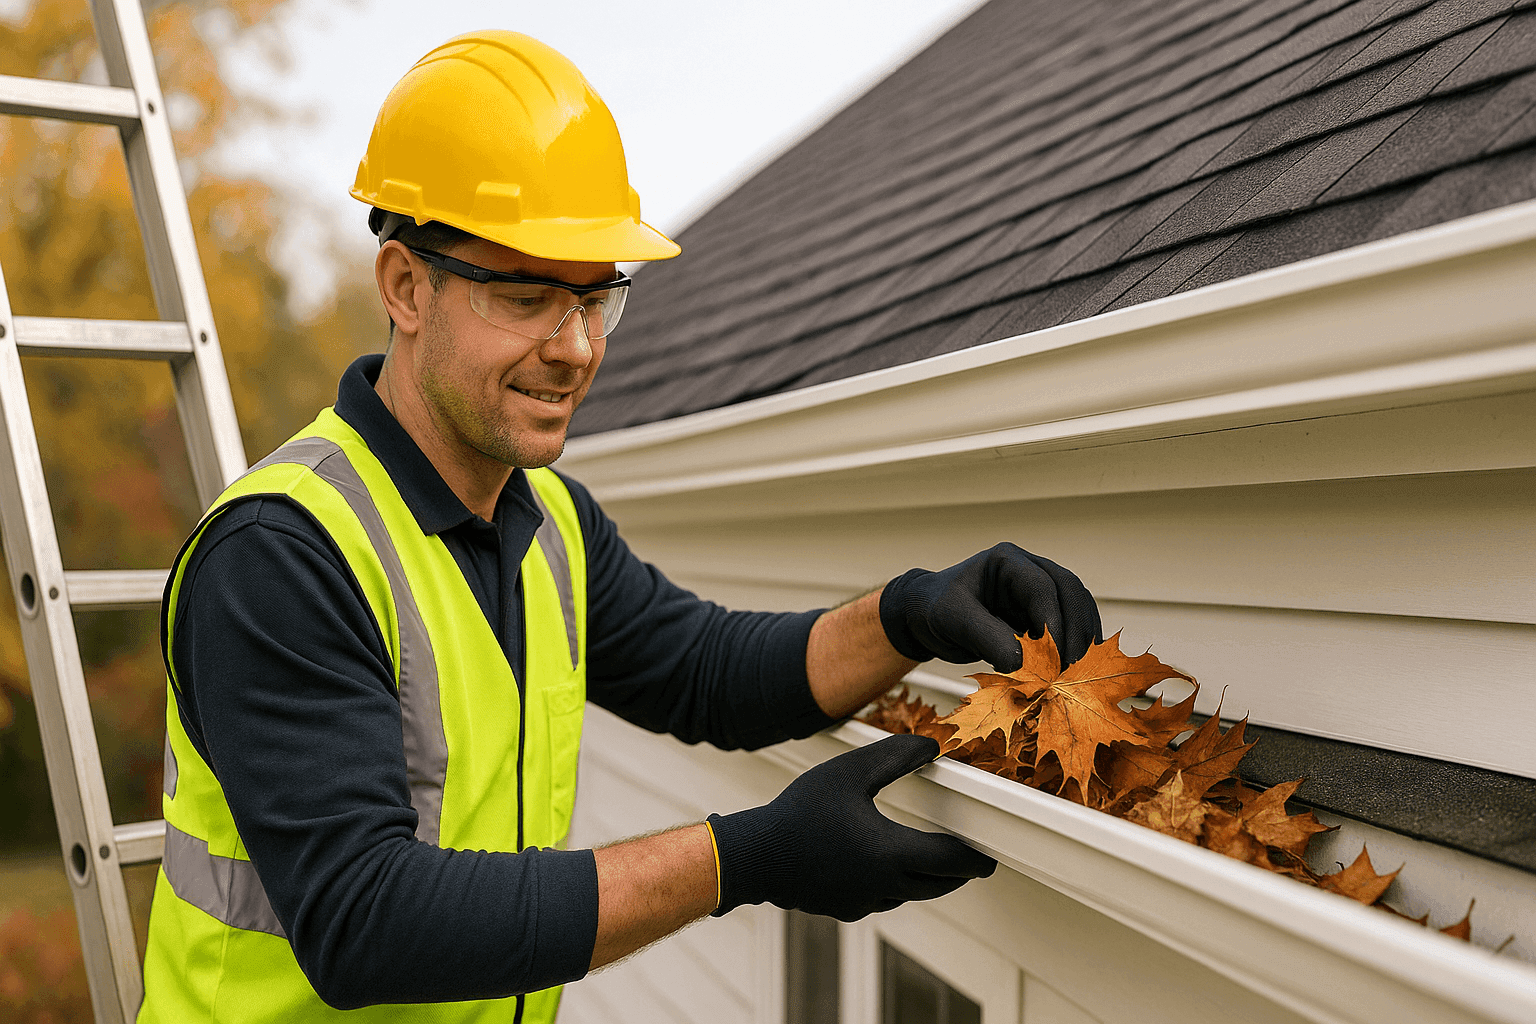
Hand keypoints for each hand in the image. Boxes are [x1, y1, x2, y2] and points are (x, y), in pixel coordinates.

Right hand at [707, 734, 995, 920]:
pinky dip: (895, 885)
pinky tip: (882, 867)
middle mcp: (884, 886)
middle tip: (970, 861)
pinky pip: (882, 899)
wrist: (756, 857)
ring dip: (926, 880)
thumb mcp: (850, 772)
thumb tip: (931, 747)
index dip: (975, 859)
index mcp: (892, 854)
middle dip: (957, 872)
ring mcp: (864, 902)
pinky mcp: (844, 908)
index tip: (989, 859)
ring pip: (910, 894)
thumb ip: (895, 756)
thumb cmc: (800, 813)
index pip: (952, 862)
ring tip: (931, 861)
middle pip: (937, 885)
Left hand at [879, 543, 1100, 671]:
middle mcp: (1031, 570)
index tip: (1054, 659)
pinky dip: (1076, 648)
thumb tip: (1021, 664)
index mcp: (1008, 561)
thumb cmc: (936, 609)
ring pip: (1079, 609)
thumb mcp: (954, 621)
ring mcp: (1041, 591)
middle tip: (1071, 670)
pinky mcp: (1043, 613)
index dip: (1053, 623)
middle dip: (1075, 632)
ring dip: (1082, 641)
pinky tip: (1076, 671)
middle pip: (1071, 593)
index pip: (1043, 588)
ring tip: (1076, 674)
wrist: (928, 617)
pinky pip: (1071, 627)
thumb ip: (986, 638)